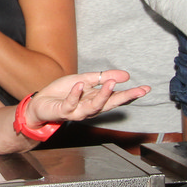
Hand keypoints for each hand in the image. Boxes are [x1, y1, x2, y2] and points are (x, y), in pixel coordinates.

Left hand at [28, 69, 149, 124]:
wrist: (41, 102)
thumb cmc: (63, 92)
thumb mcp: (84, 80)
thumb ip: (102, 77)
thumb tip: (125, 75)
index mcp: (96, 100)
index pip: (116, 97)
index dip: (131, 93)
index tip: (146, 88)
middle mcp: (90, 108)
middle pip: (110, 104)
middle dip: (124, 98)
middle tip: (138, 91)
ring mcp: (77, 111)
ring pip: (93, 107)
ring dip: (102, 96)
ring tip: (110, 83)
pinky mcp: (63, 111)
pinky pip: (71, 104)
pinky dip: (75, 95)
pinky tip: (79, 86)